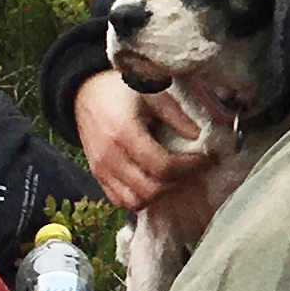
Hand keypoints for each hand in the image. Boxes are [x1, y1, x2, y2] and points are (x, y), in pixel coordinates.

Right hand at [73, 68, 206, 210]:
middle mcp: (109, 157)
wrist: (85, 92)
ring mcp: (100, 169)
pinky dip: (139, 198)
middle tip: (192, 169)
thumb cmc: (121, 88)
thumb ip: (177, 116)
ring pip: (134, 202)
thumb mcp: (153, 94)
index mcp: (123, 133)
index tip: (204, 158)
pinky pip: (119, 200)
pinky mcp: (96, 175)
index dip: (188, 166)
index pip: (162, 166)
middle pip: (150, 189)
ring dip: (158, 194)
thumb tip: (199, 137)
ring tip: (173, 177)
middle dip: (177, 182)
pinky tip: (153, 182)